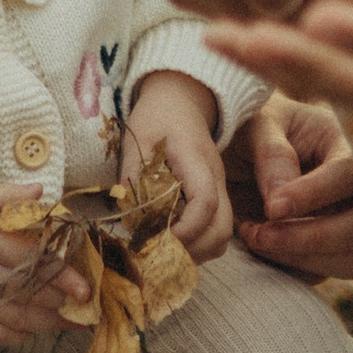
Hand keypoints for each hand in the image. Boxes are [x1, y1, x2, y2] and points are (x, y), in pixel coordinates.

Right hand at [0, 184, 89, 341]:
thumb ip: (10, 194)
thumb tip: (42, 191)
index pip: (31, 260)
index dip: (61, 275)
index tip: (85, 288)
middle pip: (28, 292)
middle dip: (60, 300)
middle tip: (84, 304)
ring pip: (15, 317)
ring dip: (46, 322)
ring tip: (70, 321)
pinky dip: (17, 334)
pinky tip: (35, 329)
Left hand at [121, 74, 231, 258]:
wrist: (181, 100)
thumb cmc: (157, 117)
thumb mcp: (138, 139)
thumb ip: (133, 176)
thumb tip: (129, 221)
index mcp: (197, 160)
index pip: (205, 203)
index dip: (184, 230)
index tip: (155, 239)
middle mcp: (216, 179)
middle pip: (222, 229)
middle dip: (192, 250)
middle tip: (157, 252)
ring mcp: (219, 190)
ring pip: (223, 236)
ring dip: (196, 252)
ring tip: (163, 250)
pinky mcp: (215, 198)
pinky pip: (216, 231)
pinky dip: (198, 245)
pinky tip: (172, 240)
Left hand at [227, 99, 352, 280]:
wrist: (241, 157)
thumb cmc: (254, 132)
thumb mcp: (256, 126)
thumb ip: (271, 154)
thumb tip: (282, 204)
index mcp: (346, 146)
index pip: (347, 174)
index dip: (313, 194)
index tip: (272, 207)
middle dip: (315, 237)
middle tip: (262, 234)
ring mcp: (352, 226)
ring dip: (304, 258)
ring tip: (255, 238)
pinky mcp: (332, 254)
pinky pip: (322, 274)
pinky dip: (289, 268)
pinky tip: (257, 245)